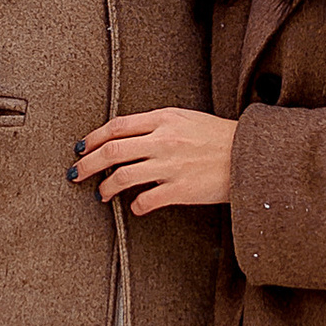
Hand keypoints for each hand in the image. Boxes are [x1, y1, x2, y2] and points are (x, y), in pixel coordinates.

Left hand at [70, 110, 237, 215]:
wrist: (250, 155)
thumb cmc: (218, 137)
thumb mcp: (186, 118)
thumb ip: (156, 125)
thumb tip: (125, 138)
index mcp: (164, 118)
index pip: (116, 126)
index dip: (93, 138)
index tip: (81, 148)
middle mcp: (163, 140)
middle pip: (111, 151)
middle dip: (87, 164)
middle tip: (75, 173)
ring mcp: (171, 166)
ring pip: (122, 177)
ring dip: (105, 188)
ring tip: (101, 194)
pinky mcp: (180, 190)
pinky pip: (145, 200)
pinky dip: (135, 205)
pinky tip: (135, 207)